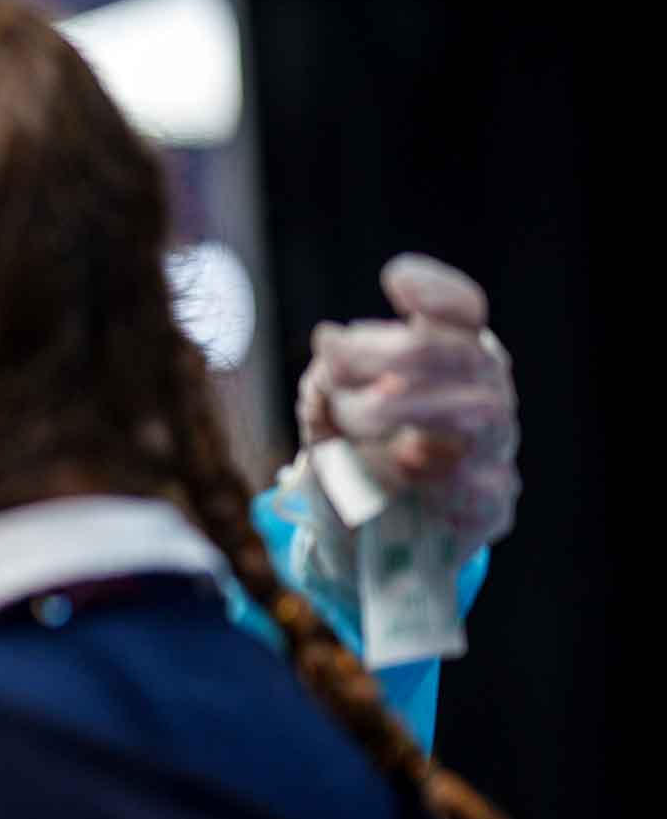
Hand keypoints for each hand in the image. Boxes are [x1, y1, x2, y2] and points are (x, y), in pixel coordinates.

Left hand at [298, 253, 519, 561]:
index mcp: (449, 363)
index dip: (437, 291)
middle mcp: (483, 398)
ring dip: (411, 404)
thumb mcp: (325, 412)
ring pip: (479, 412)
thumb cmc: (351, 458)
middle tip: (334, 362)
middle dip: (395, 351)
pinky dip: (440, 470)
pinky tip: (403, 462)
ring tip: (354, 414)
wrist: (359, 540)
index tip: (394, 278)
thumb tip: (332, 350)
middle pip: (465, 356)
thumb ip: (328, 379)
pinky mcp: (489, 508)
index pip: (463, 312)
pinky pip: (480, 484)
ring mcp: (493, 454)